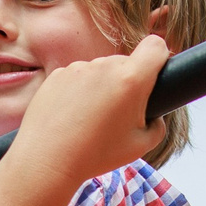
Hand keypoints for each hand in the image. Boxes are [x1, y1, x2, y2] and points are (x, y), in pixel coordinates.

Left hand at [10, 33, 170, 188]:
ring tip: (92, 118)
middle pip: (126, 62)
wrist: (47, 160)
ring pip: (100, 70)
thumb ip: (157, 124)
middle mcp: (103, 66)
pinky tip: (73, 114)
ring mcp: (77, 68)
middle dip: (128, 81)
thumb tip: (154, 116)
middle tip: (119, 112)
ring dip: (102, 85)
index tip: (154, 73)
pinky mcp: (56, 75)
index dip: (159, 57)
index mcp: (130, 79)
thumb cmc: (96, 154)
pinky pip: (77, 77)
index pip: (156, 46)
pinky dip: (79, 90)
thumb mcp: (142, 144)